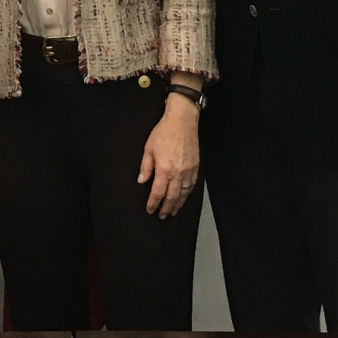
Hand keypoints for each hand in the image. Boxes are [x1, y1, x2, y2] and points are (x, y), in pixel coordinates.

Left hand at [139, 97, 200, 216]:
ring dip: (178, 204)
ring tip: (173, 211)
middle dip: (166, 208)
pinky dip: (187, 194)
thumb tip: (142, 181)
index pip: (157, 192)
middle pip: (172, 196)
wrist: (182, 121)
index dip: (153, 203)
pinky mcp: (196, 167)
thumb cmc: (164, 132)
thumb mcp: (149, 148)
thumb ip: (146, 167)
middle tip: (162, 216)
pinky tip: (184, 197)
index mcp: (164, 169)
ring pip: (183, 193)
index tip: (150, 210)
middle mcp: (177, 173)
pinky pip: (191, 185)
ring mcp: (188, 171)